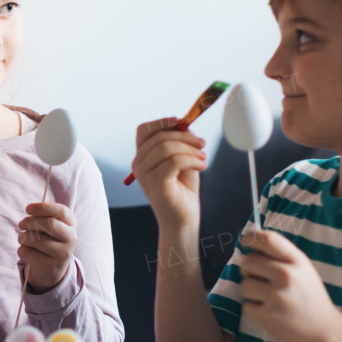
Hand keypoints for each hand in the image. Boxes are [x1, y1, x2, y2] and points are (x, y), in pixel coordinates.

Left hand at [18, 202, 76, 292]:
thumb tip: (30, 210)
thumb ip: (44, 216)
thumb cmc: (48, 239)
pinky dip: (21, 250)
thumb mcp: (51, 226)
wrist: (53, 268)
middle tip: (20, 224)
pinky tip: (27, 251)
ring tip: (23, 239)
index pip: (61, 210)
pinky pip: (27, 252)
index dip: (43, 207)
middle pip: (49, 224)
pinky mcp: (50, 266)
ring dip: (22, 237)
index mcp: (71, 224)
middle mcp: (71, 239)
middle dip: (29, 222)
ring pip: (35, 239)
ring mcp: (62, 254)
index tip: (27, 208)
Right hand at [132, 118, 206, 232]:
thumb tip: (186, 125)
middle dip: (185, 136)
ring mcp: (143, 174)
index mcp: (142, 156)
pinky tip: (201, 166)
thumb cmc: (182, 190)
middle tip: (202, 144)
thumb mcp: (182, 160)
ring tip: (203, 159)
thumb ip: (180, 143)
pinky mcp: (154, 183)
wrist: (182, 219)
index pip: (144, 130)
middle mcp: (138, 164)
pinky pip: (174, 161)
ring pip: (167, 148)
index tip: (182, 122)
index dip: (163, 122)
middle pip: (159, 136)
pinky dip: (192, 160)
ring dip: (190, 149)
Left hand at [238, 229, 341, 341]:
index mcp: (298, 261)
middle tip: (260, 281)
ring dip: (251, 292)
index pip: (268, 239)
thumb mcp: (303, 271)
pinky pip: (246, 306)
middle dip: (249, 271)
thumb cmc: (309, 298)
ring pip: (244, 285)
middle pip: (248, 262)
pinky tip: (270, 314)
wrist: (323, 332)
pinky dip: (254, 311)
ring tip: (268, 300)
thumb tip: (250, 243)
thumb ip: (281, 258)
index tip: (245, 241)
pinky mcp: (267, 316)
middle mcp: (287, 275)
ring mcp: (277, 296)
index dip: (251, 237)